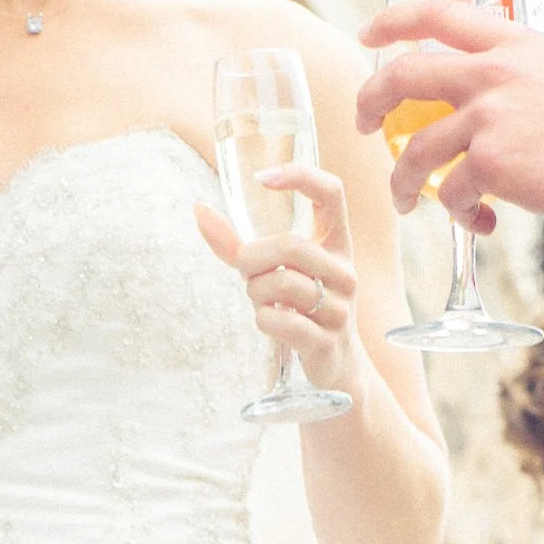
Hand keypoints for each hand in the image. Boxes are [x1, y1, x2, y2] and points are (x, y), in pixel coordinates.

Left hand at [195, 164, 361, 397]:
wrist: (335, 366)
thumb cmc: (300, 309)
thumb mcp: (274, 272)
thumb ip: (238, 246)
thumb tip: (199, 210)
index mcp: (336, 244)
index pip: (332, 193)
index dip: (300, 177)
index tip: (262, 179)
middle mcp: (344, 271)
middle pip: (290, 245)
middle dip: (252, 258)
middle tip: (246, 272)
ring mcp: (340, 307)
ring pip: (281, 284)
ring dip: (256, 292)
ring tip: (264, 301)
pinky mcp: (327, 341)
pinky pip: (280, 321)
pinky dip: (263, 321)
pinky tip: (272, 324)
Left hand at [356, 3, 543, 229]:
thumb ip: (517, 78)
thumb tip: (482, 106)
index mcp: (511, 44)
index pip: (438, 12)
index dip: (393, 19)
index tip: (369, 32)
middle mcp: (493, 73)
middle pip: (402, 76)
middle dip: (369, 101)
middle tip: (363, 124)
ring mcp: (489, 117)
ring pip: (414, 150)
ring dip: (403, 181)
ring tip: (409, 201)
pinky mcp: (493, 163)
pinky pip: (453, 194)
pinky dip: (461, 214)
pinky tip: (482, 222)